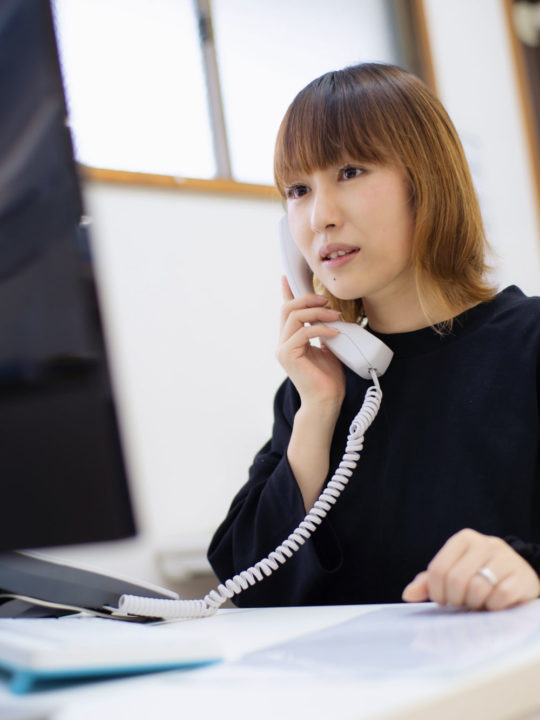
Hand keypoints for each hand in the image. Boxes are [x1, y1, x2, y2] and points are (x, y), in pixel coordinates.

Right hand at [277, 277, 345, 407]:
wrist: (327, 401)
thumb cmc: (329, 378)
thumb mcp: (328, 347)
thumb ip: (323, 331)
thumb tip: (330, 315)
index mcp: (290, 339)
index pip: (286, 311)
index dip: (286, 292)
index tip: (286, 277)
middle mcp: (283, 342)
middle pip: (287, 308)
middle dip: (307, 299)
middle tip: (326, 301)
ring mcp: (283, 349)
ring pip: (293, 316)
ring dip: (316, 312)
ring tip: (334, 316)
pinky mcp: (288, 355)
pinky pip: (302, 332)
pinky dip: (320, 329)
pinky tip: (334, 332)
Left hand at [402, 528, 539, 610]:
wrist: (520, 575)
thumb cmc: (479, 575)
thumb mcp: (453, 573)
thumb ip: (429, 582)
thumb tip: (407, 594)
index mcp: (464, 539)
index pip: (438, 569)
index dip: (437, 592)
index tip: (443, 600)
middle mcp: (485, 544)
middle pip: (456, 580)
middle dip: (455, 599)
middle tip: (461, 603)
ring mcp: (505, 558)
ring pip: (477, 589)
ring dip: (474, 604)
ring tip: (477, 602)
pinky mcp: (521, 576)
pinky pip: (500, 597)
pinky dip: (493, 606)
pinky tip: (494, 604)